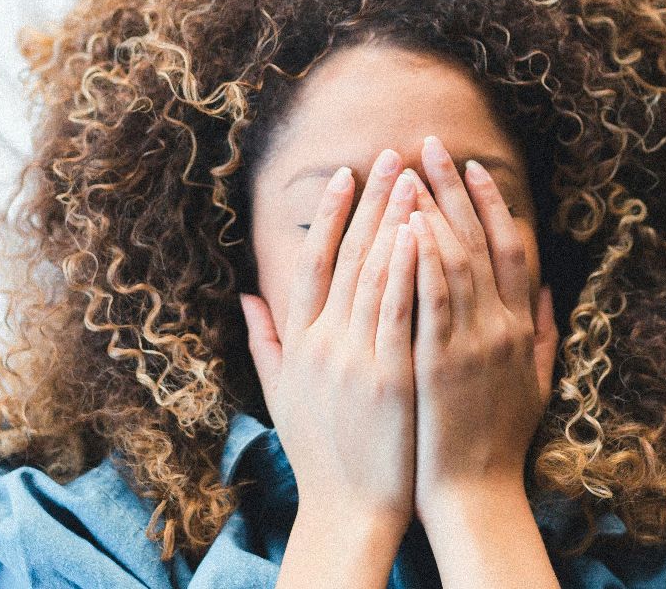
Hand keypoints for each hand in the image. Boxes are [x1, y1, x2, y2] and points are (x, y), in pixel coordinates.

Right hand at [241, 151, 422, 528]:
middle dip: (370, 201)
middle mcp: (323, 342)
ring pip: (374, 274)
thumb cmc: (321, 453)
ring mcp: (355, 358)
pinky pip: (399, 310)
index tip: (346, 175)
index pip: (313, 262)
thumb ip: (265, 341)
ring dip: (393, 220)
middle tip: (390, 155)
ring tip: (412, 177)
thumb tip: (246, 297)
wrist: (348, 509)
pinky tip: (419, 231)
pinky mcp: (388, 376)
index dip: (329, 215)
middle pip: (348, 256)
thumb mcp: (281, 393)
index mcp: (301, 343)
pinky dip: (407, 268)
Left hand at [407, 136, 555, 516]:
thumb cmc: (498, 443)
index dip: (491, 203)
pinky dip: (423, 259)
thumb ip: (545, 333)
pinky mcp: (442, 363)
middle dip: (452, 188)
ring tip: (408, 171)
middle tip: (429, 145)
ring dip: (431, 210)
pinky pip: (432, 299)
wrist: (476, 495)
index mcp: (521, 328)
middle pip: (479, 240)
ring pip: (454, 260)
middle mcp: (502, 326)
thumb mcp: (537, 383)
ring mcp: (473, 343)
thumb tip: (550, 291)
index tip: (471, 166)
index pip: (509, 248)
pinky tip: (407, 225)